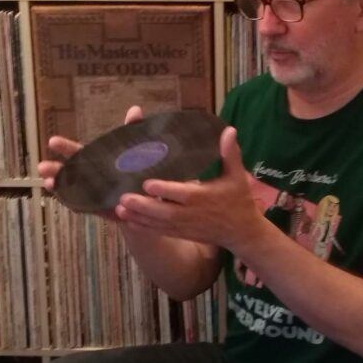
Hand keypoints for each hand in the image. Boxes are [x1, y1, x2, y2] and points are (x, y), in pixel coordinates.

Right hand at [37, 106, 144, 219]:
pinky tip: (68, 202)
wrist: (151, 198)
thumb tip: (135, 110)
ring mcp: (95, 194)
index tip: (52, 141)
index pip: (79, 152)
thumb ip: (134, 131)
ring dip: (60, 188)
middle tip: (42, 166)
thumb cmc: (140, 170)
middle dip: (55, 169)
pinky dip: (78, 205)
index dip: (66, 147)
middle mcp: (92, 177)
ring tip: (48, 184)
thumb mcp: (138, 149)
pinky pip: (88, 207)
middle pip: (71, 172)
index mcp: (98, 160)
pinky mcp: (103, 209)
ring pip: (73, 191)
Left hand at [115, 126, 267, 251]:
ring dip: (138, 217)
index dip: (163, 190)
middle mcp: (191, 213)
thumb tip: (228, 130)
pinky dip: (143, 227)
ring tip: (119, 208)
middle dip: (143, 206)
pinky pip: (160, 232)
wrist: (242, 233)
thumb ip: (230, 153)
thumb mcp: (237, 176)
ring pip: (158, 224)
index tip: (147, 183)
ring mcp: (185, 226)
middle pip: (164, 212)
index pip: (181, 194)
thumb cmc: (238, 200)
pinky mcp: (181, 233)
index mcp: (203, 197)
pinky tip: (128, 220)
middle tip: (123, 198)